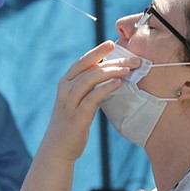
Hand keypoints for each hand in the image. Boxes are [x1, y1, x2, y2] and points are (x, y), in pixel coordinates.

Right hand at [40, 42, 135, 161]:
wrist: (58, 148)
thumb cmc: (72, 121)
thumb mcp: (79, 100)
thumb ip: (89, 87)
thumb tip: (110, 75)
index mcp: (66, 82)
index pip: (82, 61)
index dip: (97, 51)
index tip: (112, 43)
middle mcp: (65, 89)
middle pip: (87, 67)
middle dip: (109, 60)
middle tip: (131, 58)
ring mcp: (69, 102)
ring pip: (89, 80)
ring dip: (110, 72)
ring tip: (127, 69)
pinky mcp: (76, 117)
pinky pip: (92, 98)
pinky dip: (105, 89)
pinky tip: (118, 84)